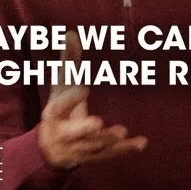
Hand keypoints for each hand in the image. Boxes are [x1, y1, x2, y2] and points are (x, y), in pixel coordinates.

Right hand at [38, 31, 147, 168]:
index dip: (70, 99)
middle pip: (73, 133)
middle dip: (84, 129)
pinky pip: (109, 155)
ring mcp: (78, 148)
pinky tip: (141, 143)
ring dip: (108, 141)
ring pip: (93, 146)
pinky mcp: (93, 157)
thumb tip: (72, 33)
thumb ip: (69, 61)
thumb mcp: (61, 85)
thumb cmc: (60, 109)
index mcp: (53, 115)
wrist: (49, 149)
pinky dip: (125, 150)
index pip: (59, 107)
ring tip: (122, 132)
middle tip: (98, 122)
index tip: (84, 88)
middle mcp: (62, 134)